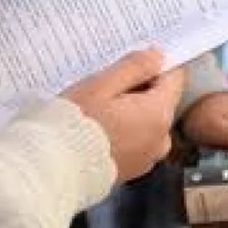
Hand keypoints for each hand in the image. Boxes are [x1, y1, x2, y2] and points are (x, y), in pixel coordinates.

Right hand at [62, 49, 185, 182]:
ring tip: (100, 110)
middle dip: (139, 90)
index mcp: (159, 114)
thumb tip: (157, 56)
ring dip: (131, 112)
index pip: (174, 78)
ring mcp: (149, 158)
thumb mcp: (102, 85)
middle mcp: (161, 138)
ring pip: (148, 121)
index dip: (155, 66)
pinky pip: (137, 141)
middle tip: (107, 87)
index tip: (133, 63)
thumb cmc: (75, 124)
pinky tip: (100, 130)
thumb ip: (134, 68)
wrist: (53, 169)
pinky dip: (124, 132)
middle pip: (160, 101)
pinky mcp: (134, 170)